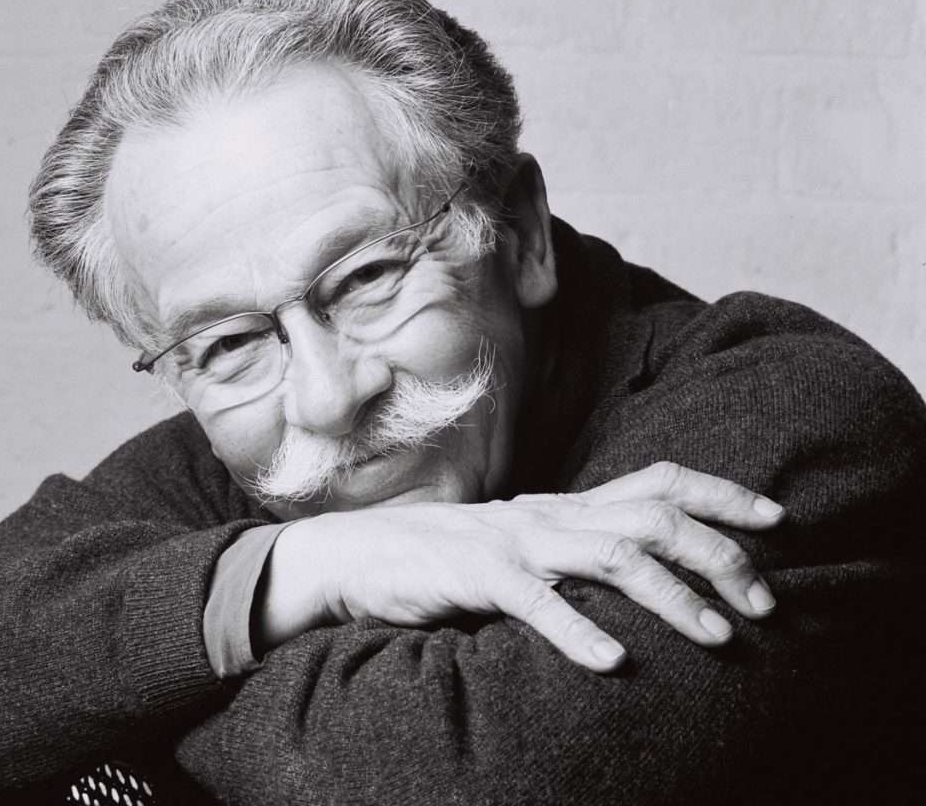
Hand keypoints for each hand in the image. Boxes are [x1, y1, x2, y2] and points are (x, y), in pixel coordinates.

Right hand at [258, 461, 783, 671]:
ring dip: (670, 595)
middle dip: (719, 554)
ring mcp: (517, 543)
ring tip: (717, 635)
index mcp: (568, 506)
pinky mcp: (477, 574)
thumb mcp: (527, 545)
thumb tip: (646, 568)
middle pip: (653, 516)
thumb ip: (579, 549)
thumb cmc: (456, 556)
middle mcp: (553, 515)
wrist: (369, 552)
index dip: (720, 495)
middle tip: (764, 601)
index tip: (776, 519)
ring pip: (611, 555)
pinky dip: (576, 629)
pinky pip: (535, 601)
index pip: (659, 481)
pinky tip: (610, 662)